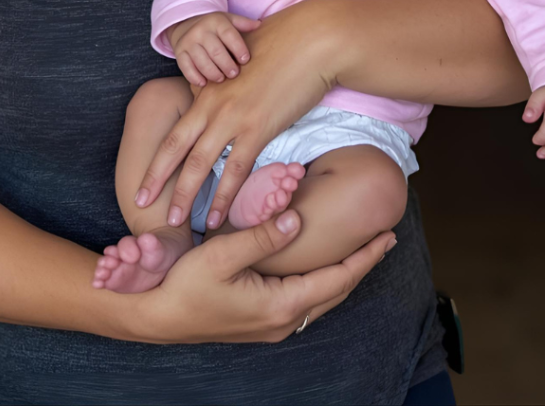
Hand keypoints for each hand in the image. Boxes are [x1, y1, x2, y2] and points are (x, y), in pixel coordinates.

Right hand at [136, 209, 396, 342]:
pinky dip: (323, 282)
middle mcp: (283, 320)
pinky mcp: (261, 322)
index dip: (364, 257)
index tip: (387, 236)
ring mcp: (273, 325)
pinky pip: (306, 301)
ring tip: (360, 252)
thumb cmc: (185, 285)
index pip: (337, 278)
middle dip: (361, 265)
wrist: (157, 318)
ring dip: (344, 274)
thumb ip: (261, 236)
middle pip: (336, 291)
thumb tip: (297, 219)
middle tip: (384, 241)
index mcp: (281, 304)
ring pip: (322, 298)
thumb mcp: (222, 255)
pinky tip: (321, 268)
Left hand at [139, 0, 333, 230]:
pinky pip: (235, 170)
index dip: (159, 155)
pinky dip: (224, 198)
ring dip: (185, 195)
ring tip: (173, 221)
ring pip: (199, 163)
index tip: (147, 176)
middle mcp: (213, 105)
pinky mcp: (258, 128)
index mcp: (208, 90)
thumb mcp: (242, 65)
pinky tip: (216, 218)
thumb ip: (229, 86)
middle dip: (155, 177)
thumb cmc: (281, 47)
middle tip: (139, 201)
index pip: (176, 129)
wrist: (309, 41)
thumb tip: (226, 97)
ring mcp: (233, 117)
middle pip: (175, 146)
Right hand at [168, 12, 260, 86]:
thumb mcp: (228, 20)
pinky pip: (186, 67)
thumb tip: (259, 25)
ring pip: (201, 61)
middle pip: (216, 51)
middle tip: (234, 74)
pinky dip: (195, 77)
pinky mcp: (179, 52)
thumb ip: (243, 23)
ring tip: (221, 78)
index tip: (245, 60)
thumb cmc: (214, 26)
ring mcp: (188, 41)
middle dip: (227, 65)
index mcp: (216, 21)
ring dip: (213, 73)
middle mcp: (200, 30)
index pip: (229, 35)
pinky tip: (204, 83)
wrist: (186, 24)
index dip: (239, 49)